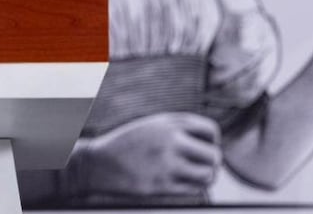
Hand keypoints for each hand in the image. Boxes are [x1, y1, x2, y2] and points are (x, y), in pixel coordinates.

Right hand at [77, 112, 221, 197]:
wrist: (99, 163)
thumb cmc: (128, 145)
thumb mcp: (152, 126)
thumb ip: (179, 129)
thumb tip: (213, 144)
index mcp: (169, 123)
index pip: (211, 131)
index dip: (212, 141)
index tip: (202, 147)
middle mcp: (170, 141)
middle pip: (214, 155)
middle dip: (212, 162)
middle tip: (202, 166)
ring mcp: (166, 164)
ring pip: (208, 175)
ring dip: (206, 177)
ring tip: (195, 176)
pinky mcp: (162, 185)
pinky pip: (194, 189)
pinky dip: (192, 187)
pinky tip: (181, 183)